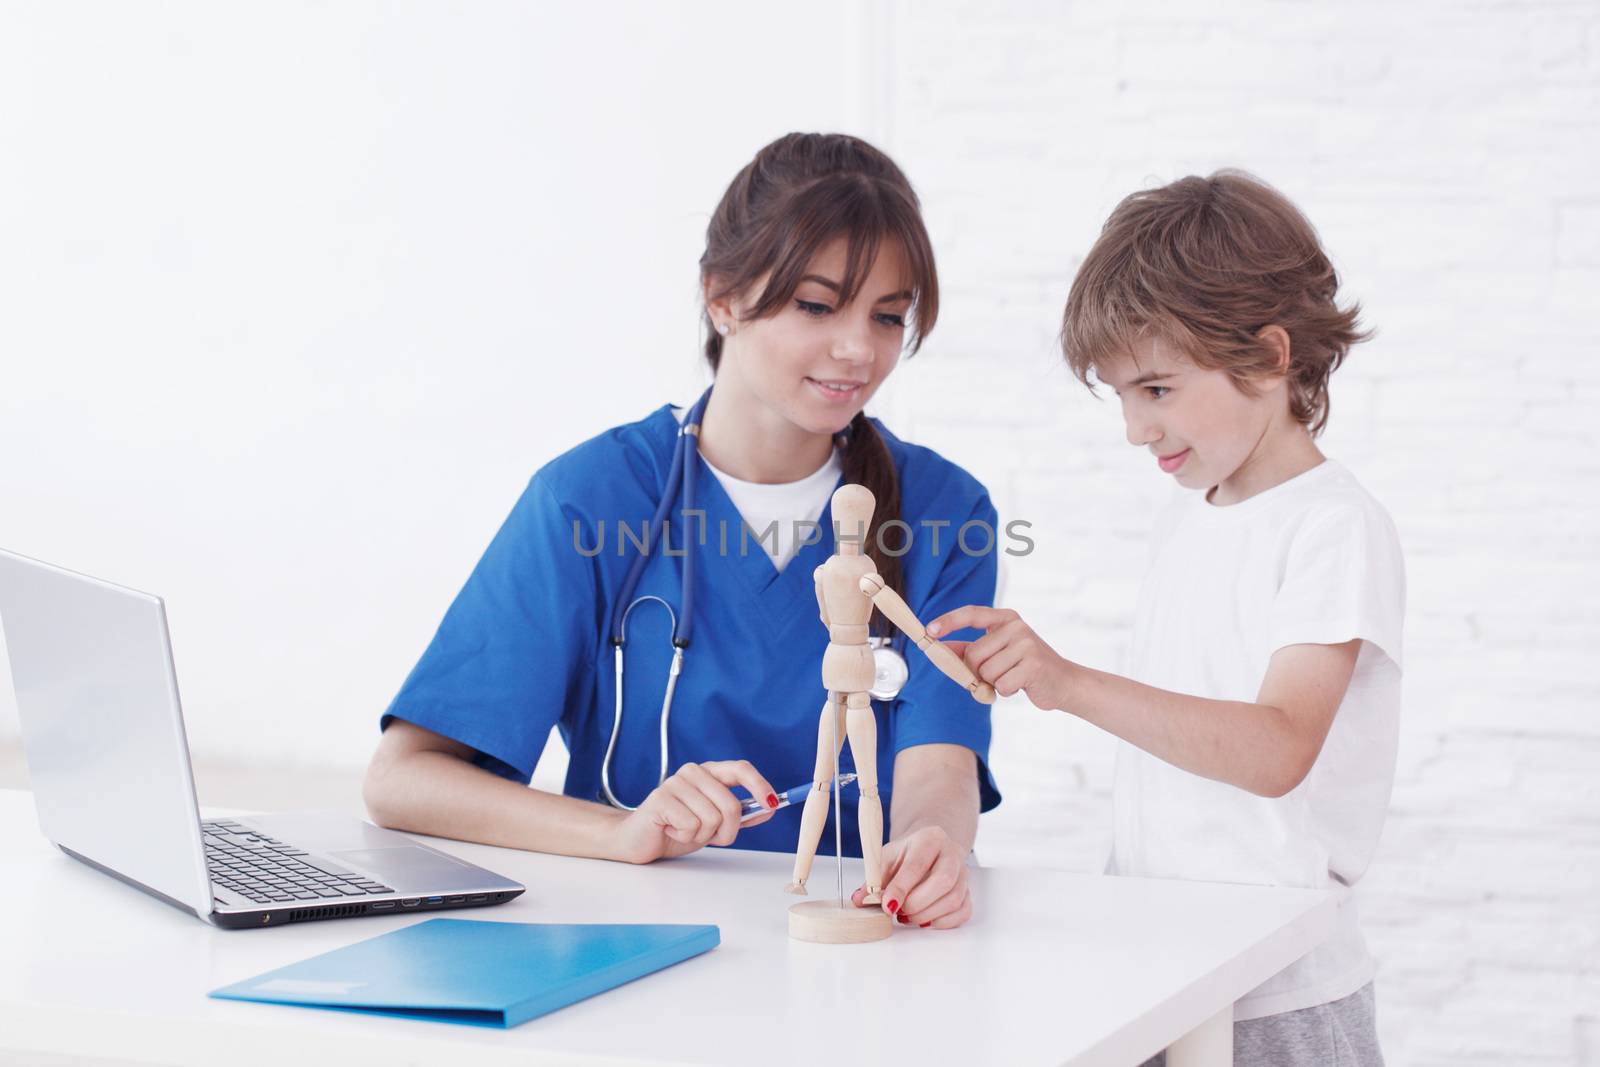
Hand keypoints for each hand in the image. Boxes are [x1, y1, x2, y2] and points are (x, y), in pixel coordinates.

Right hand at [614, 760, 777, 863]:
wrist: (640, 839)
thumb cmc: (677, 828)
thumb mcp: (715, 823)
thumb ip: (741, 815)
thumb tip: (770, 807)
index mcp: (709, 772)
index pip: (740, 769)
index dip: (760, 785)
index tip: (773, 803)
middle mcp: (693, 772)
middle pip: (731, 805)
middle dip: (726, 831)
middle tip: (706, 835)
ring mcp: (675, 782)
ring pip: (712, 819)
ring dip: (702, 836)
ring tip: (683, 830)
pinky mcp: (661, 798)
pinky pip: (692, 826)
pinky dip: (685, 836)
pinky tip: (671, 830)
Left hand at [850, 825, 971, 928]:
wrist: (930, 846)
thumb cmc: (908, 853)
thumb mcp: (887, 857)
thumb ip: (875, 878)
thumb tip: (860, 899)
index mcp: (930, 838)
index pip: (917, 865)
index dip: (901, 888)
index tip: (888, 905)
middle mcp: (952, 853)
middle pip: (943, 881)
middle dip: (917, 904)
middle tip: (899, 912)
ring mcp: (963, 873)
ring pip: (954, 899)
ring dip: (927, 915)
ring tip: (908, 917)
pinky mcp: (968, 890)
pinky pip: (963, 911)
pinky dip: (943, 922)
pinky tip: (926, 921)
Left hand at [925, 606, 1074, 710]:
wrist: (1064, 682)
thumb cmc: (1025, 667)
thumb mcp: (997, 652)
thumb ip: (968, 649)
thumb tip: (939, 647)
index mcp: (1006, 619)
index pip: (971, 614)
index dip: (949, 621)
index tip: (929, 630)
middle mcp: (1016, 627)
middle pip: (973, 654)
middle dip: (977, 672)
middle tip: (994, 675)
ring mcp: (1026, 644)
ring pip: (986, 672)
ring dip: (993, 683)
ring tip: (1012, 678)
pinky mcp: (1034, 665)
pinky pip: (1001, 685)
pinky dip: (1006, 691)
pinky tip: (1021, 685)